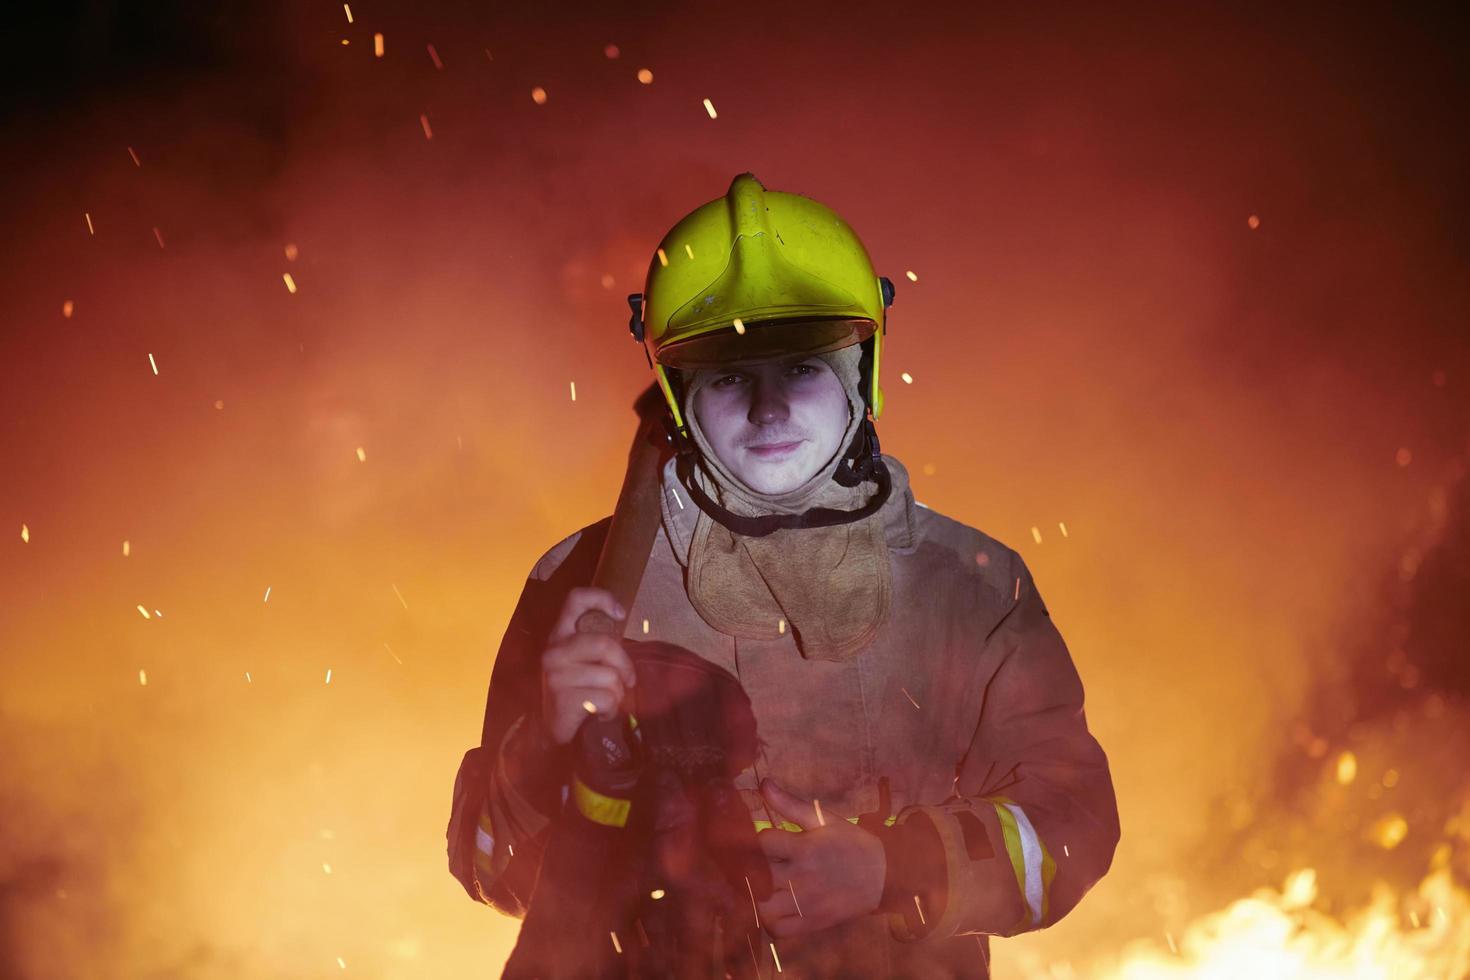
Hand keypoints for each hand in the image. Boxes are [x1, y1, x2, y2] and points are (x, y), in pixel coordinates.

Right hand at [540, 587, 635, 744]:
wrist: (552, 727)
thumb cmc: (576, 689)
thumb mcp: (583, 660)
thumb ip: (598, 644)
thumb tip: (623, 623)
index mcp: (560, 634)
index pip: (575, 599)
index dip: (601, 598)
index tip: (620, 613)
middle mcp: (554, 650)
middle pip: (605, 644)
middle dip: (625, 666)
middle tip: (627, 680)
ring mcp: (557, 674)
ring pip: (611, 677)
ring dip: (617, 694)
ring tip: (605, 700)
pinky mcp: (564, 699)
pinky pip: (607, 699)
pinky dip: (610, 710)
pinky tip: (598, 713)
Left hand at [754, 779, 886, 936]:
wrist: (885, 876)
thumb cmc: (852, 843)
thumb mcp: (824, 819)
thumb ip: (790, 804)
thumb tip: (763, 783)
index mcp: (804, 848)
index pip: (762, 843)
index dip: (754, 839)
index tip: (756, 840)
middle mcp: (802, 878)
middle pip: (756, 876)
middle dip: (748, 869)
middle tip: (749, 865)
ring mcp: (806, 904)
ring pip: (762, 907)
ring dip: (755, 897)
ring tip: (760, 886)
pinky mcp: (812, 923)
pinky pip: (778, 929)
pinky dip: (769, 921)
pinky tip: (772, 907)